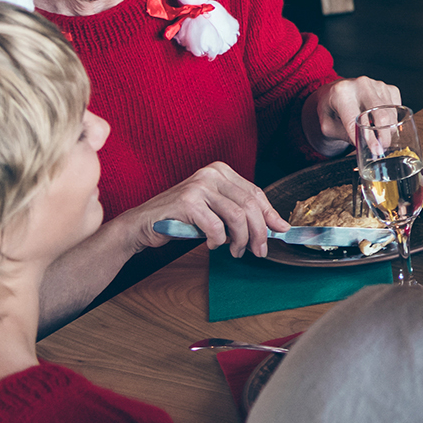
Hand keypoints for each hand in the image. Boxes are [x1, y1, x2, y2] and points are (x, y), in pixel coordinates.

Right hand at [112, 162, 286, 258]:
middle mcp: (211, 174)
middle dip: (259, 232)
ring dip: (241, 240)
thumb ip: (242, 213)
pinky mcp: (187, 202)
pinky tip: (212, 244)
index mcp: (221, 171)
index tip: (280, 231)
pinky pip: (216, 227)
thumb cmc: (182, 218)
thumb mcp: (216, 210)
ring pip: (237, 217)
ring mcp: (198, 186)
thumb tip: (276, 226)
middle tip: (260, 250)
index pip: (256, 193)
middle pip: (250, 205)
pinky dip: (218, 241)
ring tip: (236, 252)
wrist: (142, 224)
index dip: (271, 214)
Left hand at [312, 77, 402, 152]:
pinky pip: (396, 110)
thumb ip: (347, 136)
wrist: (334, 94)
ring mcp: (377, 84)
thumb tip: (368, 148)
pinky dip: (391, 121)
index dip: (368, 138)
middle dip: (384, 136)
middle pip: (381, 115)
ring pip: (391, 114)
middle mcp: (361, 84)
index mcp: (341, 93)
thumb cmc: (330, 111)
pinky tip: (379, 122)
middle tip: (382, 149)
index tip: (375, 151)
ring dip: (387, 130)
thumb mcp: (329, 127)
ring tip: (377, 136)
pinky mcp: (389, 88)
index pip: (357, 119)